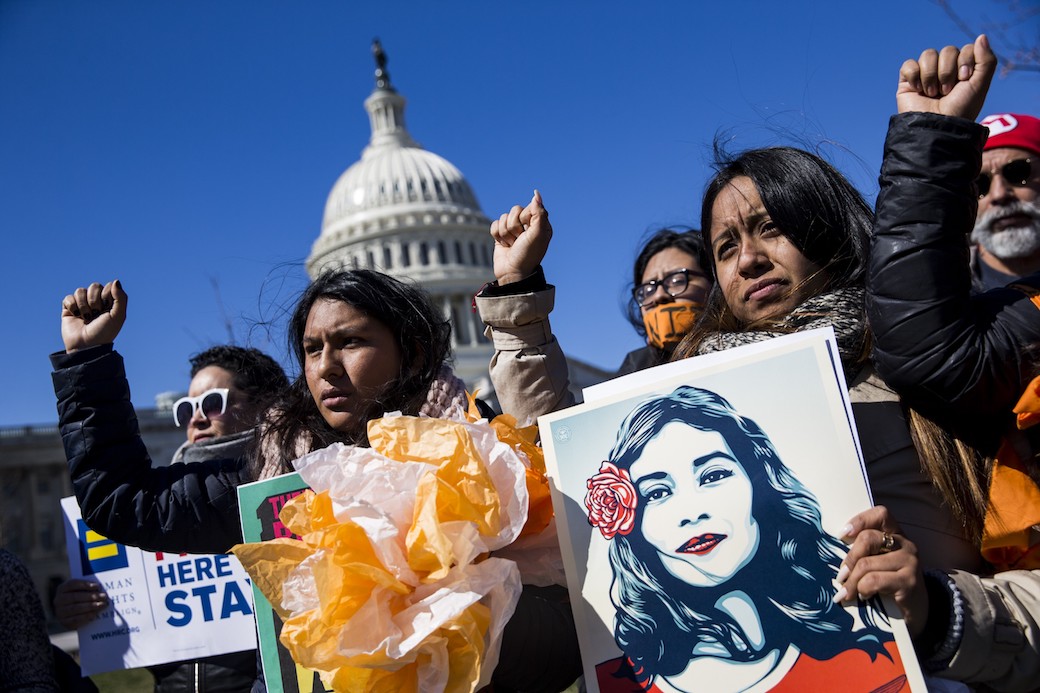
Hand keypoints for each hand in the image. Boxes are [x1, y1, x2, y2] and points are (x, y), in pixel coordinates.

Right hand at [53, 578, 107, 629]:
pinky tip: (95, 613)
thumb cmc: (80, 597)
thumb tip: (100, 587)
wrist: (71, 613)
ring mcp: (60, 612)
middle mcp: (58, 600)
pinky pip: (75, 619)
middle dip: (91, 596)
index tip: (98, 586)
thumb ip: (88, 587)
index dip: (85, 584)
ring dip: (90, 606)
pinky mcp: (64, 622)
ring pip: (75, 608)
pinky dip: (86, 616)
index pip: (72, 584)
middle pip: (74, 597)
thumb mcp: (81, 590)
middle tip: (104, 596)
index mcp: (62, 588)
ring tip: (102, 605)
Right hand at [60, 279, 126, 351]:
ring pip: (80, 291)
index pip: (108, 286)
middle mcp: (96, 301)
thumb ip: (120, 297)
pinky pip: (68, 297)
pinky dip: (72, 306)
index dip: (107, 296)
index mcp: (110, 302)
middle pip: (94, 286)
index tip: (107, 308)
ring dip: (84, 305)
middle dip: (95, 300)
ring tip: (86, 317)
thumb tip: (115, 281)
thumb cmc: (105, 332)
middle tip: (96, 314)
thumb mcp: (118, 316)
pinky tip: (76, 315)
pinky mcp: (68, 309)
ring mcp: (82, 304)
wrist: (87, 346)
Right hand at [490, 190, 551, 284]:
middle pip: (514, 210)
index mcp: (539, 223)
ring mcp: (513, 230)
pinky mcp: (501, 234)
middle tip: (519, 240)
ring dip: (506, 233)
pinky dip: (497, 235)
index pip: (529, 207)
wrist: (512, 273)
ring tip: (512, 244)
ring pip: (503, 217)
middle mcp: (527, 225)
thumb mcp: (538, 234)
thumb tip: (536, 194)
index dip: (525, 218)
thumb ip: (539, 213)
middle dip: (514, 227)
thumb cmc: (528, 255)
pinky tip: (504, 245)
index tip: (527, 231)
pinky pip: (494, 224)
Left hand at [834, 505, 927, 637]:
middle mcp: (906, 544)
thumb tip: (831, 549)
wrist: (913, 613)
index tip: (842, 535)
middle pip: (867, 539)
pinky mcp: (909, 582)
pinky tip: (863, 596)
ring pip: (866, 564)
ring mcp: (910, 562)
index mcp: (896, 534)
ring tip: (846, 592)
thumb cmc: (887, 584)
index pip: (880, 514)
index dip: (859, 520)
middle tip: (841, 576)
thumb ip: (862, 551)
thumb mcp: (876, 563)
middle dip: (848, 559)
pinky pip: (874, 581)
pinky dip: (862, 589)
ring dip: (851, 581)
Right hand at [896, 34, 995, 119]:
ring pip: (928, 54)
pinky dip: (914, 76)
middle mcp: (945, 70)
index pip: (965, 49)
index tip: (964, 79)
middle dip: (948, 71)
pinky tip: (918, 90)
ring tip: (932, 93)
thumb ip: (986, 59)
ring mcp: (925, 75)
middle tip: (946, 91)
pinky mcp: (907, 81)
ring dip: (931, 75)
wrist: (936, 126)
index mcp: (963, 70)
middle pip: (947, 50)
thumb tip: (981, 36)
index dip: (965, 61)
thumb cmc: (960, 109)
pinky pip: (908, 64)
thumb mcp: (980, 85)